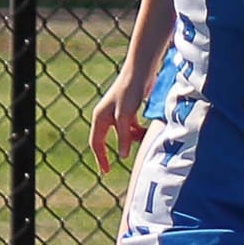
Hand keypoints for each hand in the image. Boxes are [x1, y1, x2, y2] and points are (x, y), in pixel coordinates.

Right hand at [90, 60, 155, 175]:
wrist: (140, 72)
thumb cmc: (130, 92)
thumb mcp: (125, 117)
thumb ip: (124, 136)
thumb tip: (123, 156)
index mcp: (100, 118)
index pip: (96, 143)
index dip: (100, 158)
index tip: (105, 172)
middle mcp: (106, 116)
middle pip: (107, 140)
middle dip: (114, 151)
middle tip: (115, 169)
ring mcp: (117, 113)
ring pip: (123, 134)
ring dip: (131, 140)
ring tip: (143, 139)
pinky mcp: (129, 110)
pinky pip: (131, 127)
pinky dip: (138, 132)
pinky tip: (146, 132)